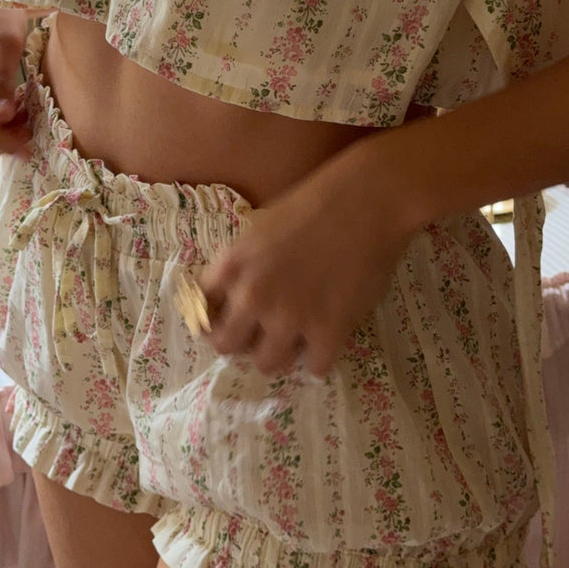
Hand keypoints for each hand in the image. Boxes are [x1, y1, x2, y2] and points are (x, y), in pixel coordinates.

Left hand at [199, 144, 412, 377]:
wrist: (368, 199)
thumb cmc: (316, 202)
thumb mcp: (261, 228)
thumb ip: (243, 265)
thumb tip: (235, 297)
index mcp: (233, 265)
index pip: (201, 310)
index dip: (216, 316)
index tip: (230, 318)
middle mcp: (253, 296)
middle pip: (226, 346)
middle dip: (242, 342)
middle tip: (261, 334)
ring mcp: (290, 317)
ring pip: (267, 365)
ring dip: (280, 354)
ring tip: (296, 339)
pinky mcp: (329, 330)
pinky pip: (315, 368)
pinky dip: (320, 358)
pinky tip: (327, 340)